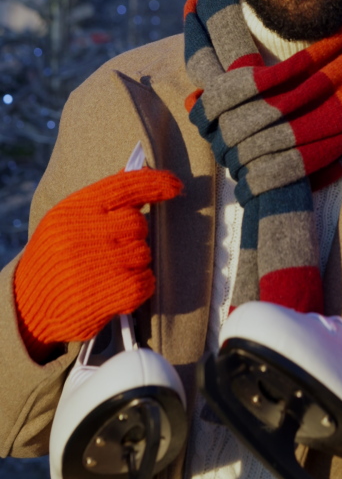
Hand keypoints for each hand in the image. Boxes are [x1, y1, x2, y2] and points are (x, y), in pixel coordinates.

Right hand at [14, 168, 182, 361]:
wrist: (27, 307)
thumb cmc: (54, 258)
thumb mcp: (66, 220)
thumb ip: (100, 200)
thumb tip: (139, 171)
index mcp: (72, 210)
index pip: (124, 186)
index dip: (155, 183)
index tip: (176, 185)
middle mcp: (81, 235)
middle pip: (137, 223)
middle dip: (135, 234)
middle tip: (116, 247)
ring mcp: (93, 267)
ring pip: (143, 252)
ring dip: (136, 261)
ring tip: (113, 269)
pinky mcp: (103, 297)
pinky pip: (145, 282)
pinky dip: (141, 284)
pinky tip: (122, 286)